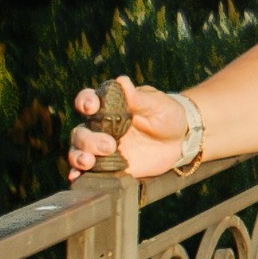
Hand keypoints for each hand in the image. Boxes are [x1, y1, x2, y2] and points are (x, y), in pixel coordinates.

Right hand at [68, 76, 191, 182]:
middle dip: (88, 139)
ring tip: (88, 162)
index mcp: (110, 105)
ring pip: (79, 151)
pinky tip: (77, 177)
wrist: (180, 139)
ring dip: (78, 156)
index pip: (88, 100)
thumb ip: (138, 98)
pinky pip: (89, 171)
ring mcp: (103, 147)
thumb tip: (122, 81)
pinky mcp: (109, 166)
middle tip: (109, 145)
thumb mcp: (157, 104)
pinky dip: (79, 174)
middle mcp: (101, 126)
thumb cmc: (167, 114)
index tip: (91, 107)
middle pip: (81, 131)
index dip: (85, 102)